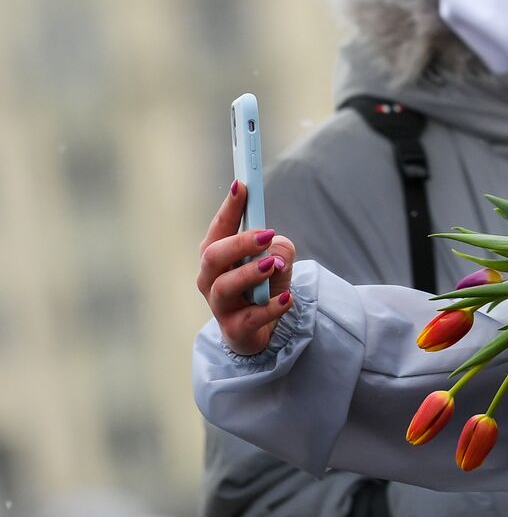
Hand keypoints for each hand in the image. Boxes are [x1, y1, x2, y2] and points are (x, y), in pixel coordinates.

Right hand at [196, 181, 296, 354]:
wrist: (264, 331)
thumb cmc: (264, 288)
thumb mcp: (277, 260)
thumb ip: (279, 248)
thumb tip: (275, 250)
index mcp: (218, 256)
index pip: (219, 228)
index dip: (229, 207)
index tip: (242, 185)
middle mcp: (211, 279)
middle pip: (213, 256)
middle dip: (238, 242)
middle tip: (266, 234)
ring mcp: (220, 306)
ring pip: (224, 286)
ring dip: (250, 272)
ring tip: (273, 264)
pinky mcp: (235, 330)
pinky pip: (250, 318)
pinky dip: (270, 307)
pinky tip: (287, 298)